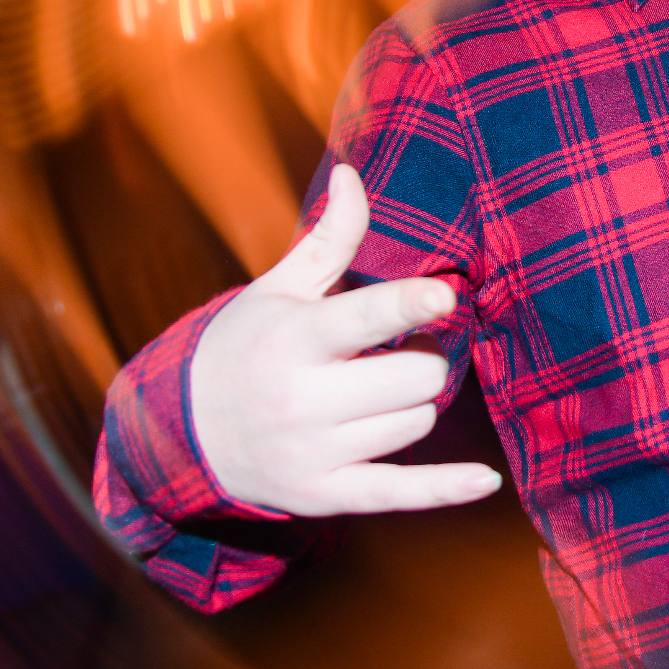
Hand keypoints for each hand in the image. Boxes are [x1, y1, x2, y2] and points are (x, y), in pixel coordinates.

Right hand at [187, 165, 502, 514]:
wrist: (183, 433)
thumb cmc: (246, 346)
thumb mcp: (279, 289)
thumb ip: (329, 238)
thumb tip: (352, 173)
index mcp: (294, 339)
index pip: (362, 318)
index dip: (408, 305)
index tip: (442, 296)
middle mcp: (303, 400)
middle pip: (416, 377)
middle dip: (419, 359)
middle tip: (390, 354)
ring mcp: (314, 453)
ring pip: (416, 423)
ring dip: (410, 404)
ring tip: (372, 392)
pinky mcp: (324, 495)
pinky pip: (401, 494)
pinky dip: (446, 489)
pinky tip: (484, 481)